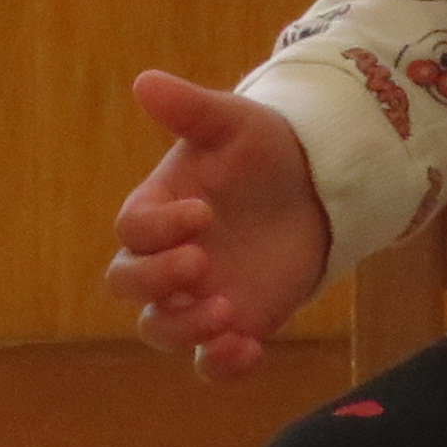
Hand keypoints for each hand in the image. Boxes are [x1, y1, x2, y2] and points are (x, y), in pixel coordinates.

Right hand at [108, 72, 332, 384]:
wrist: (318, 186)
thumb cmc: (264, 150)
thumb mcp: (233, 123)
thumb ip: (190, 109)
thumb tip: (144, 81)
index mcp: (157, 209)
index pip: (132, 230)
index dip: (158, 229)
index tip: (204, 212)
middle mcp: (167, 258)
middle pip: (128, 286)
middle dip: (157, 281)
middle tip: (203, 263)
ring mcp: (198, 296)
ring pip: (161, 329)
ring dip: (186, 326)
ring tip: (230, 314)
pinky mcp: (235, 325)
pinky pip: (208, 362)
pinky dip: (219, 365)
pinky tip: (250, 349)